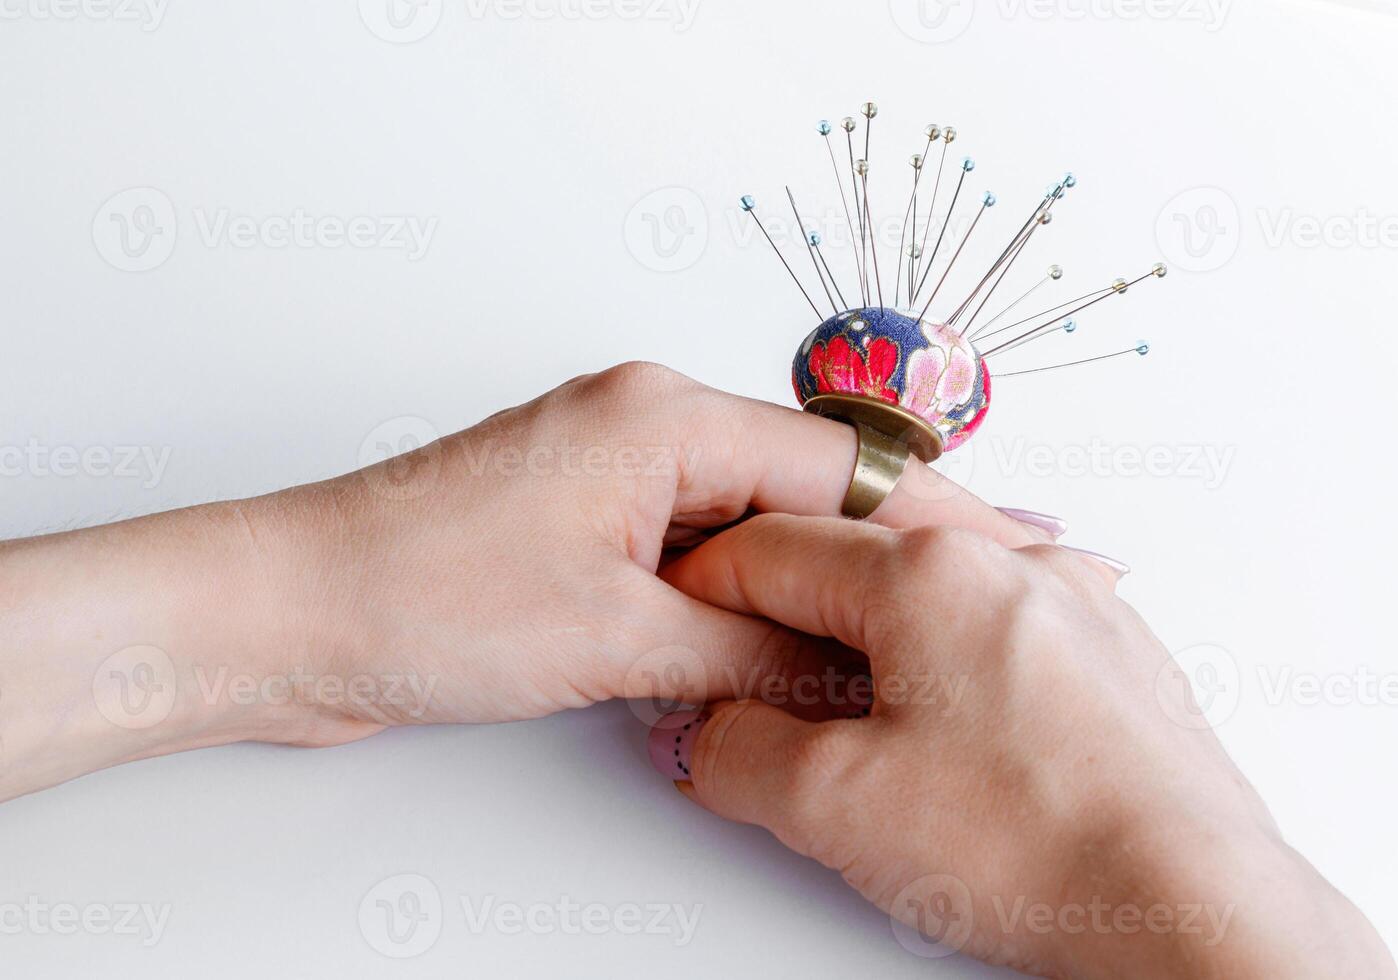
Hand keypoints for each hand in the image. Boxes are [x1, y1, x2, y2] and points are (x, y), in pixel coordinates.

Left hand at [0, 362, 1054, 799]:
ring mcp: (614, 479)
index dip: (936, 520)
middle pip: (806, 490)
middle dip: (892, 551)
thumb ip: (750, 644)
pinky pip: (699, 557)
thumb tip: (845, 663)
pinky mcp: (584, 530)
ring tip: (913, 632)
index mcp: (661, 415)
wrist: (284, 618)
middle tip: (990, 594)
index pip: (840, 465)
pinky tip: (797, 641)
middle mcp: (644, 429)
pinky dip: (749, 600)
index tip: (1014, 554)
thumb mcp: (615, 634)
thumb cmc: (410, 592)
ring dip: (818, 583)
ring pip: (757, 528)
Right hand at [652, 515, 1397, 978]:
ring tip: (825, 674)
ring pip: (931, 567)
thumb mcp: (835, 808)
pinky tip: (927, 701)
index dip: (706, 583)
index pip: (776, 546)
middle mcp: (1012, 562)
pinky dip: (939, 636)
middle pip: (858, 532)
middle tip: (740, 630)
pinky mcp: (1110, 650)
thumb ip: (738, 752)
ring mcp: (1073, 600)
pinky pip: (997, 609)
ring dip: (864, 607)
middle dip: (787, 576)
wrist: (1192, 905)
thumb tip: (712, 735)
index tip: (679, 619)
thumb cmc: (1046, 848)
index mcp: (932, 571)